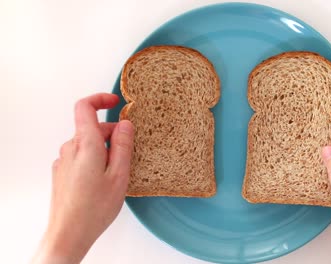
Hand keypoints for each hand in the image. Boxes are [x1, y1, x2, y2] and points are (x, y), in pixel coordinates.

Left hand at [32, 93, 133, 263]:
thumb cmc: (94, 209)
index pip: (85, 107)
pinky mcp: (62, 172)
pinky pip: (80, 156)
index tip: (115, 101)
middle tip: (129, 152)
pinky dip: (95, 159)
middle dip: (112, 134)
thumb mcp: (119, 175)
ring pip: (87, 144)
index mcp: (85, 145)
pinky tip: (104, 180)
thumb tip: (125, 124)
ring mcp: (63, 161)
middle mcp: (70, 148)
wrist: (69, 233)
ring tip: (117, 173)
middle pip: (92, 128)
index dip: (100, 99)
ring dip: (104, 149)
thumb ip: (122, 145)